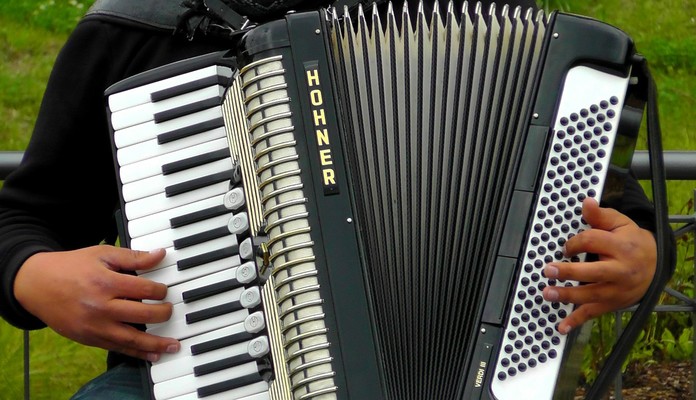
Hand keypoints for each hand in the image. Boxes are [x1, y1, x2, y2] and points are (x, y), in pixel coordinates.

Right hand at [14, 245, 179, 360]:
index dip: (160, 290)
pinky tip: (153, 354)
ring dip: (156, 343)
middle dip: (163, 314)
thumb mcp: (102, 254)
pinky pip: (117, 348)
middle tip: (170, 310)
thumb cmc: (71, 266)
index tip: (164, 290)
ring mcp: (94, 326)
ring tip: (174, 345)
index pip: (145, 289)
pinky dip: (137, 353)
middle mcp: (101, 307)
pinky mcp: (88, 338)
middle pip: (143, 314)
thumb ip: (133, 257)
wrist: (36, 284)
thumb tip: (160, 254)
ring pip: (132, 338)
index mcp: (105, 282)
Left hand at [542, 198, 655, 333]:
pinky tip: (561, 326)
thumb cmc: (631, 241)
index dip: (575, 242)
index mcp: (622, 247)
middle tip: (549, 270)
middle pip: (593, 272)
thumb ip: (600, 215)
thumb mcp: (619, 223)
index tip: (566, 246)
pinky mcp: (612, 304)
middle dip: (569, 272)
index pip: (592, 242)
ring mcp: (617, 290)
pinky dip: (576, 321)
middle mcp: (621, 270)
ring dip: (567, 295)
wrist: (655, 264)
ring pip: (590, 294)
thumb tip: (586, 202)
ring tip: (547, 293)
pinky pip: (593, 313)